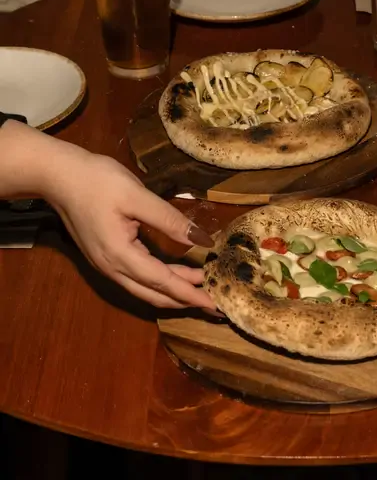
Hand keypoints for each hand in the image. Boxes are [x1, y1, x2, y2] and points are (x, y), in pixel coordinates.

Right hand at [45, 149, 217, 311]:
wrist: (58, 176)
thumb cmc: (98, 181)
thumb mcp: (138, 195)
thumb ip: (171, 220)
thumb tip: (203, 240)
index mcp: (120, 255)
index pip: (163, 282)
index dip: (190, 294)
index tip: (215, 304)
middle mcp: (111, 268)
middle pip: (153, 294)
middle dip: (185, 300)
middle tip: (214, 301)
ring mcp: (105, 264)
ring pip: (144, 289)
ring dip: (173, 291)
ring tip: (201, 287)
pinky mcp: (105, 257)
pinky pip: (136, 279)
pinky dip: (159, 282)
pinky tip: (176, 274)